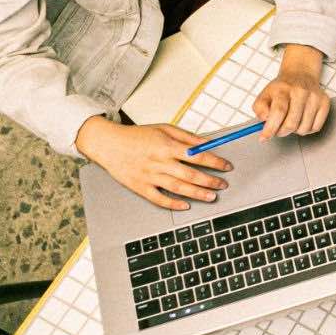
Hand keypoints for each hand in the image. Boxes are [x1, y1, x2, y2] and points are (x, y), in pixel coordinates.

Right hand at [75, 116, 230, 210]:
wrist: (109, 144)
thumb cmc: (137, 135)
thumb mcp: (164, 128)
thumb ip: (187, 137)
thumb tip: (207, 144)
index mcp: (167, 146)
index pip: (197, 156)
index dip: (215, 162)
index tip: (226, 166)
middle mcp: (159, 162)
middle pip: (190, 174)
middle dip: (210, 181)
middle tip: (223, 184)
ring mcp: (149, 176)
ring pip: (178, 188)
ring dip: (197, 194)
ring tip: (211, 197)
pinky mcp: (140, 187)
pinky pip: (159, 199)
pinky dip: (173, 204)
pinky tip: (185, 206)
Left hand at [254, 44, 329, 139]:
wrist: (301, 74)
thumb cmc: (281, 89)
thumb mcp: (264, 95)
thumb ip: (259, 108)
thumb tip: (265, 120)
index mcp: (283, 88)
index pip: (278, 112)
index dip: (270, 128)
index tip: (264, 138)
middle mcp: (300, 91)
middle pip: (291, 123)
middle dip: (281, 132)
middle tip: (278, 129)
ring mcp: (315, 97)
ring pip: (303, 128)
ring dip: (295, 130)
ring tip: (291, 121)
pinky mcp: (325, 103)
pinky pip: (315, 127)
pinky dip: (307, 129)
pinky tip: (302, 120)